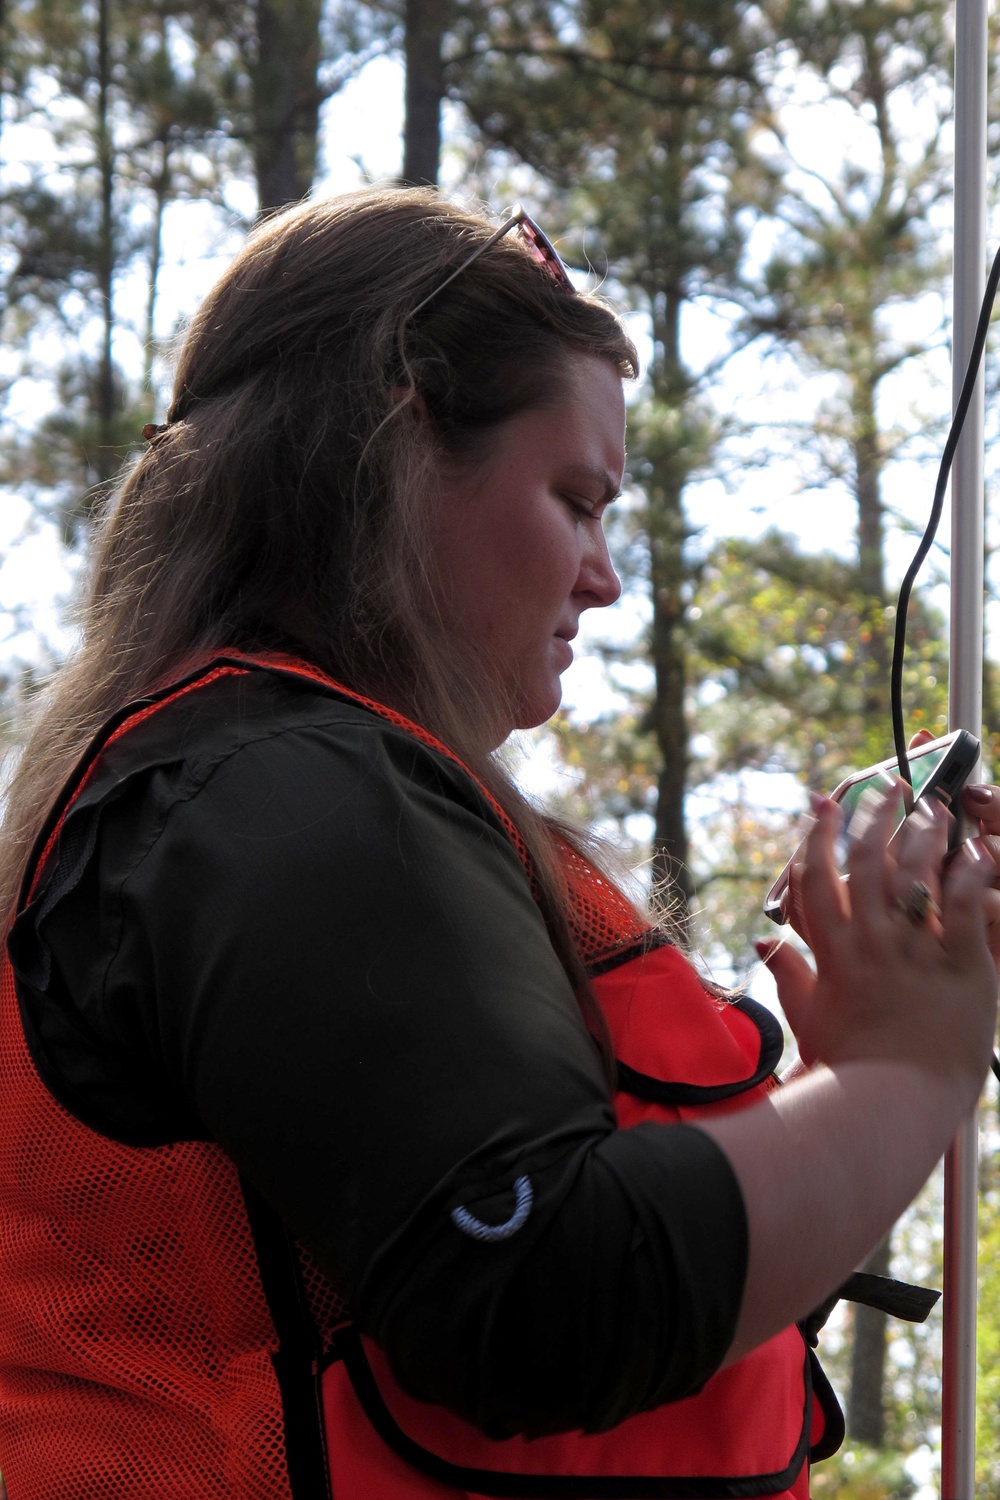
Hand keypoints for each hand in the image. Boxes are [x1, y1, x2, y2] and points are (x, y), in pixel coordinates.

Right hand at [758, 782, 996, 1099]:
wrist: (891, 1104)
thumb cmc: (847, 1067)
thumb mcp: (807, 1016)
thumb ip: (787, 973)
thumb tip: (764, 945)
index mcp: (832, 950)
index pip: (817, 875)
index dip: (818, 834)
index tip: (823, 805)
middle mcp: (870, 941)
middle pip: (868, 860)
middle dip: (874, 816)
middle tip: (885, 788)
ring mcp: (915, 951)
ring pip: (916, 872)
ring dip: (923, 833)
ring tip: (933, 809)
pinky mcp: (960, 966)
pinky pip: (968, 906)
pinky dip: (970, 873)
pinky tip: (974, 851)